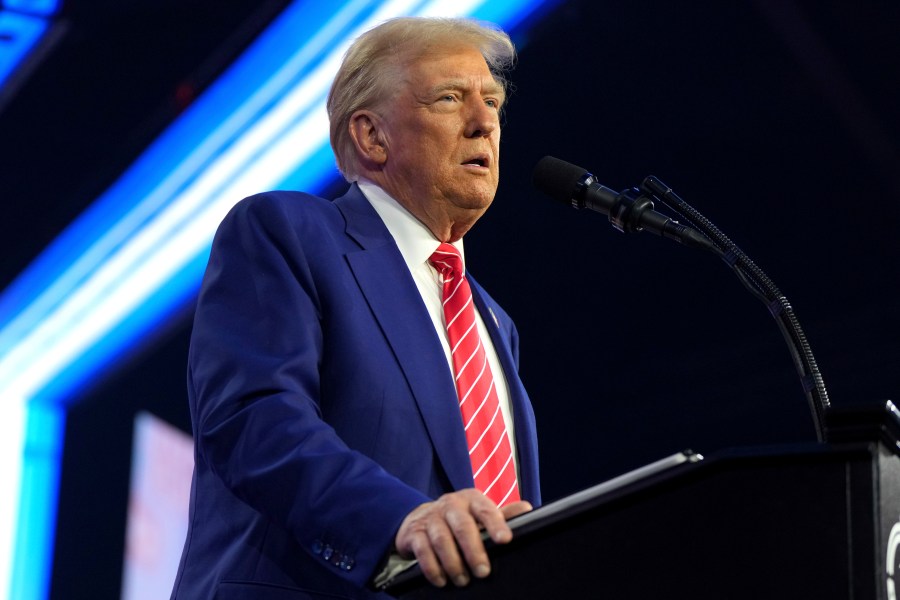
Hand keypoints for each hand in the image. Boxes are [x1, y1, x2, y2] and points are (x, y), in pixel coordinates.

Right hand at [394, 488, 531, 587]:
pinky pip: (422, 549)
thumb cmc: (457, 519)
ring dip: (453, 562)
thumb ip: (501, 514)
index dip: (495, 523)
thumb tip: (527, 508)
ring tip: (463, 580)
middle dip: (474, 550)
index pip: (485, 509)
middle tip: (483, 572)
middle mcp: (450, 504)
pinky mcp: (413, 532)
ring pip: (441, 538)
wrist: (418, 518)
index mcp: (470, 499)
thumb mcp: (478, 514)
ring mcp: (430, 517)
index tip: (505, 540)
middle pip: (462, 525)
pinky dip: (432, 567)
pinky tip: (441, 579)